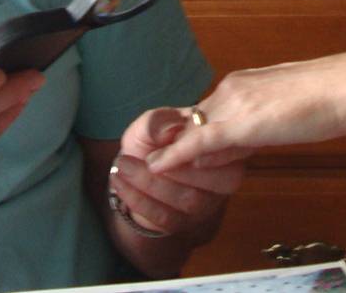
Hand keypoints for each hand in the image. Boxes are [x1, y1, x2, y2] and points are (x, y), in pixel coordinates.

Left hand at [108, 107, 244, 240]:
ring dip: (150, 183)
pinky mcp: (186, 222)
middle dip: (173, 167)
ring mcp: (207, 204)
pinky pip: (167, 217)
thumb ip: (159, 122)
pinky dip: (140, 200)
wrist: (138, 166)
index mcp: (225, 148)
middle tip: (138, 153)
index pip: (225, 150)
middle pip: (213, 180)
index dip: (198, 146)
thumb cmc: (154, 139)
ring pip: (188, 200)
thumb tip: (169, 130)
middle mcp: (225, 178)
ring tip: (122, 166)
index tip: (166, 139)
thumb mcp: (152, 123)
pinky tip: (119, 183)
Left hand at [146, 52, 345, 172]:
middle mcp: (233, 87)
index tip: (176, 145)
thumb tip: (245, 139)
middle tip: (158, 163)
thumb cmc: (333, 97)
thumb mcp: (289, 109)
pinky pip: (198, 141)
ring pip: (193, 130)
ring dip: (174, 151)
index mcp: (245, 82)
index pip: (209, 110)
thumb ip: (261, 121)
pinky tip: (157, 166)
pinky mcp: (241, 123)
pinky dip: (174, 155)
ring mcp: (235, 103)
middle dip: (178, 143)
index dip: (193, 132)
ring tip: (150, 167)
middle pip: (195, 120)